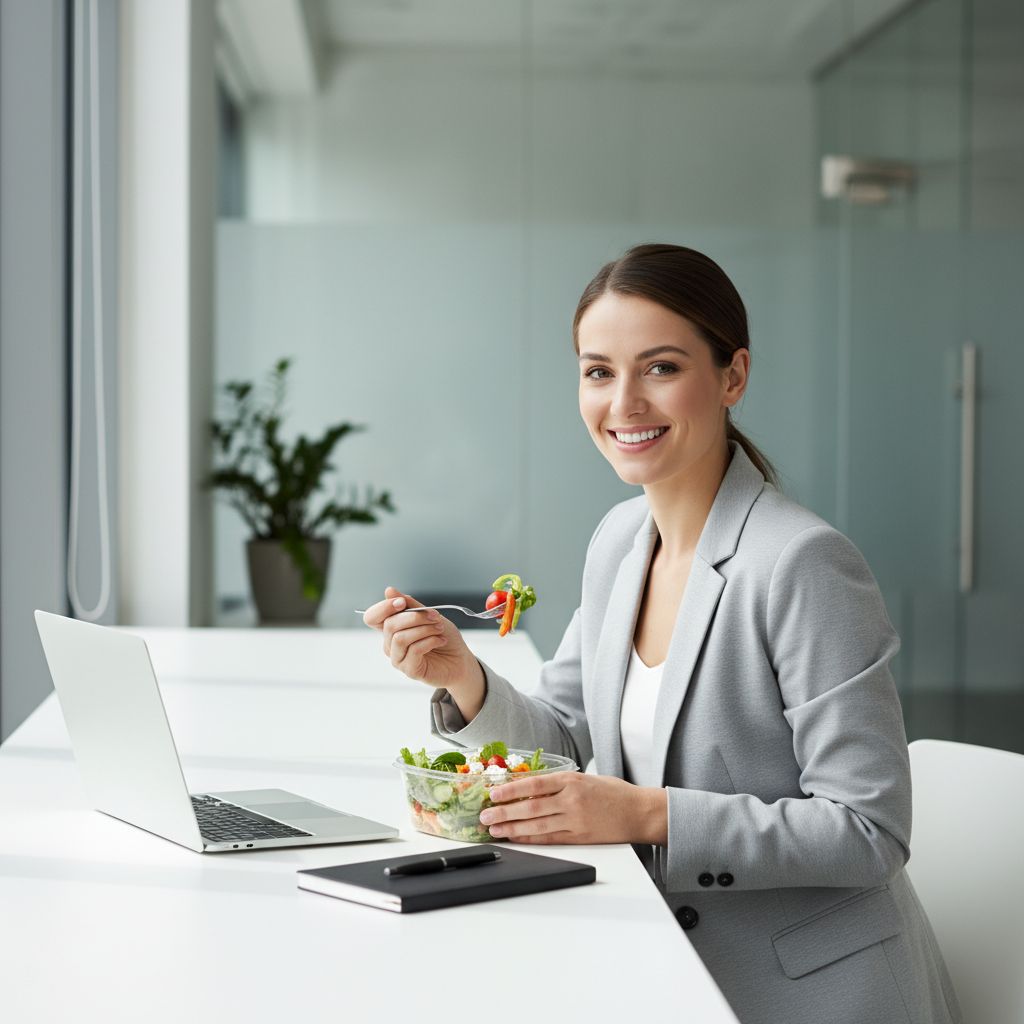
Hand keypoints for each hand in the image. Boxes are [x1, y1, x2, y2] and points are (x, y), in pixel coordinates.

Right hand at [361, 586, 482, 692]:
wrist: (460, 659)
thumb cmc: (444, 636)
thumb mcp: (429, 615)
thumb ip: (410, 605)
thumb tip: (389, 591)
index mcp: (392, 628)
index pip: (372, 617)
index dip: (383, 608)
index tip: (402, 602)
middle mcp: (391, 644)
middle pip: (390, 625)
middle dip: (415, 617)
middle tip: (435, 616)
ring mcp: (398, 658)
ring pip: (400, 638)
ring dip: (424, 629)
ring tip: (439, 629)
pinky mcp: (409, 670)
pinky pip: (414, 650)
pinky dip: (430, 641)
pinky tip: (441, 640)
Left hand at [479, 771, 666, 845]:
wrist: (640, 812)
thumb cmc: (614, 793)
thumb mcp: (587, 778)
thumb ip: (561, 783)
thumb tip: (531, 788)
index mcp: (572, 780)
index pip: (534, 784)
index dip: (510, 790)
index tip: (493, 793)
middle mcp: (572, 799)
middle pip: (530, 806)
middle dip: (504, 811)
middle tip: (484, 815)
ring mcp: (575, 820)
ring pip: (536, 824)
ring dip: (512, 827)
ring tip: (494, 828)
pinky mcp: (580, 837)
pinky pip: (549, 839)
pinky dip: (529, 838)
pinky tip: (516, 837)